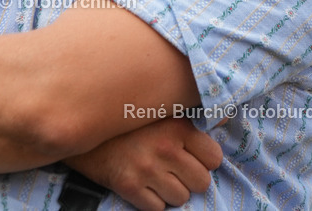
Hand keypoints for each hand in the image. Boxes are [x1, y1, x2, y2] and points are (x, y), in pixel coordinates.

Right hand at [63, 117, 222, 210]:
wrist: (85, 127)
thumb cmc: (128, 119)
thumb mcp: (161, 109)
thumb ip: (193, 115)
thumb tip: (226, 117)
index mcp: (178, 127)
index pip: (214, 158)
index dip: (205, 160)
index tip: (192, 156)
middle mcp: (165, 148)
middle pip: (201, 183)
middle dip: (190, 179)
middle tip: (175, 169)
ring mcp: (146, 169)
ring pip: (180, 198)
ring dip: (171, 191)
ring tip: (158, 176)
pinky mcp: (128, 186)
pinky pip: (157, 209)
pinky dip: (152, 201)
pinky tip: (144, 185)